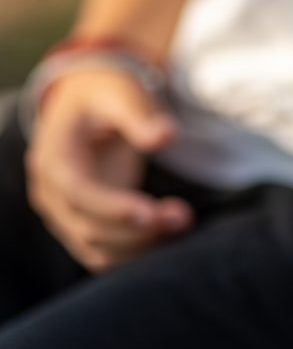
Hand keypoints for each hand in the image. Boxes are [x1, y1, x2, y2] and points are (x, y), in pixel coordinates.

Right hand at [26, 69, 192, 271]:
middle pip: (88, 228)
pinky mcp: (86, 226)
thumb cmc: (106, 96)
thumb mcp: (122, 93)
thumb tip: (164, 137)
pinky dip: (138, 252)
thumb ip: (139, 114)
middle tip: (183, 216)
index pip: (77, 193)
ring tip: (183, 220)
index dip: (112, 207)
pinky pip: (107, 254)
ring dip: (142, 245)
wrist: (91, 107)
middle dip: (138, 230)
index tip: (151, 212)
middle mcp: (52, 194)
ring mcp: (65, 214)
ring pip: (97, 249)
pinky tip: (170, 234)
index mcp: (54, 158)